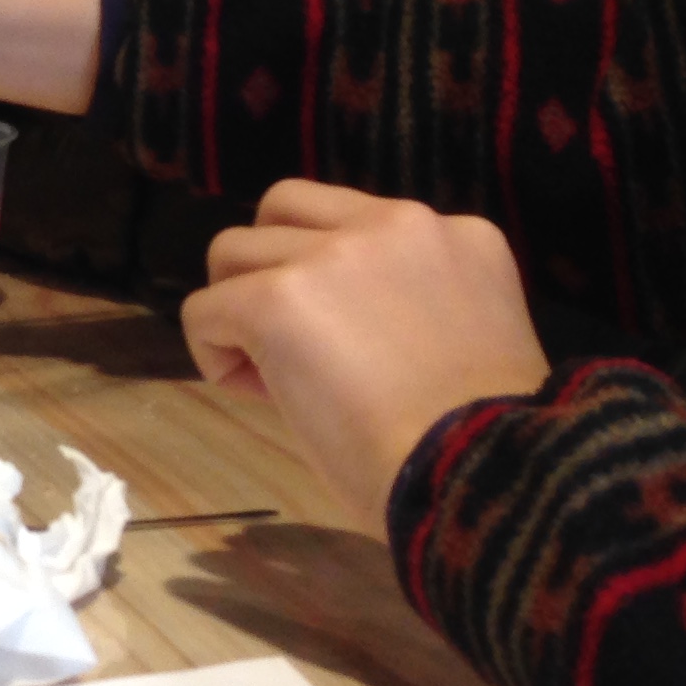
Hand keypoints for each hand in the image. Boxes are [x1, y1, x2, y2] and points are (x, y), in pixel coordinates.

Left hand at [180, 182, 552, 523]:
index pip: (356, 221)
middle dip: (266, 264)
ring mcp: (335, 254)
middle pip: (283, 208)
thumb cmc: (481, 441)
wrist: (477, 476)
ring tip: (263, 368)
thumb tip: (321, 320)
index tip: (343, 344)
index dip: (330, 278)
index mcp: (457, 236)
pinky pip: (204, 307)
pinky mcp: (279, 298)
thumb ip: (404, 303)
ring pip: (234, 249)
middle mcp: (399, 226)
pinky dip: (210, 349)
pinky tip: (247, 390)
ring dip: (234, 304)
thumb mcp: (463, 338)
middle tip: (277, 333)